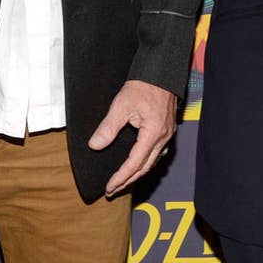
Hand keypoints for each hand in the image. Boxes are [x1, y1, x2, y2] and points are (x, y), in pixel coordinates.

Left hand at [89, 79, 177, 197]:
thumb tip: (95, 145)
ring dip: (137, 174)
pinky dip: (145, 163)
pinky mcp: (167, 130)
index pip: (135, 163)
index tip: (109, 187)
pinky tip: (138, 164)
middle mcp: (163, 137)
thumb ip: (108, 127)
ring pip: (152, 162)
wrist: (161, 71)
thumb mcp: (121, 105)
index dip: (121, 177)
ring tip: (123, 182)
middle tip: (113, 190)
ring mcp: (167, 135)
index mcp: (153, 133)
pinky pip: (157, 153)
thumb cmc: (143, 85)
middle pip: (145, 167)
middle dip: (128, 181)